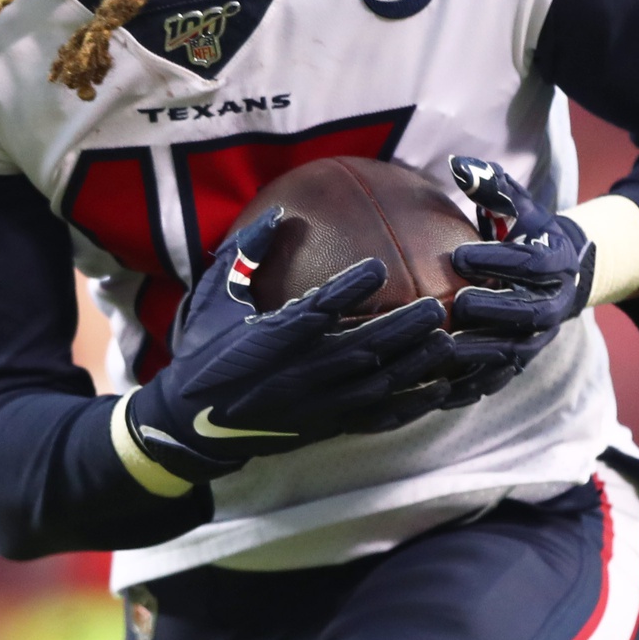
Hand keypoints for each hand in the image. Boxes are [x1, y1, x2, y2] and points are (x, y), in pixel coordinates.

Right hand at [123, 210, 457, 482]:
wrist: (190, 423)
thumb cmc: (203, 352)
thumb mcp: (214, 298)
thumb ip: (245, 256)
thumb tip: (277, 213)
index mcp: (267, 341)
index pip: (313, 311)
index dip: (346, 291)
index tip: (376, 268)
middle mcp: (295, 375)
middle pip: (359, 350)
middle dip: (401, 331)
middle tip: (437, 307)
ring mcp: (314, 406)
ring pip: (374, 387)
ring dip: (414, 366)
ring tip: (448, 343)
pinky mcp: (325, 426)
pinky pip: (374, 419)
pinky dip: (409, 406)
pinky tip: (438, 392)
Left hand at [447, 157, 596, 373]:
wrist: (565, 275)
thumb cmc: (531, 233)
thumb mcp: (520, 206)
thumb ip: (493, 185)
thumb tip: (459, 164)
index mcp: (556, 265)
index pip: (529, 263)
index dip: (497, 260)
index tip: (459, 254)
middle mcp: (553, 305)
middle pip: (525, 312)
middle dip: (492, 308)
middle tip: (456, 303)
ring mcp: (539, 338)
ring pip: (513, 351)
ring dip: (479, 353)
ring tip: (442, 348)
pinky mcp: (522, 362)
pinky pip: (498, 379)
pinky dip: (471, 387)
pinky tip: (438, 391)